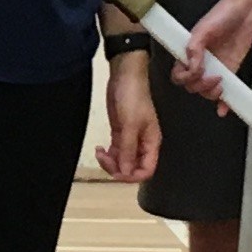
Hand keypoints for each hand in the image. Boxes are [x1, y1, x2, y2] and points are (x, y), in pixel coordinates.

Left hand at [95, 56, 159, 181]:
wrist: (125, 75)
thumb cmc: (132, 98)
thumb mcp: (130, 124)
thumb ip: (128, 150)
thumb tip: (126, 173)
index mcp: (151, 143)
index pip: (146, 170)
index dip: (132, 176)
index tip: (116, 172)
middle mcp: (143, 144)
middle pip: (133, 168)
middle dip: (118, 168)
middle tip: (103, 158)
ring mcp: (131, 139)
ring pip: (122, 161)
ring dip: (110, 162)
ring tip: (100, 152)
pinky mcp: (120, 133)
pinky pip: (115, 151)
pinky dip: (107, 154)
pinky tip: (99, 149)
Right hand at [177, 0, 251, 100]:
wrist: (245, 10)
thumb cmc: (222, 13)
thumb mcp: (204, 29)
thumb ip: (194, 47)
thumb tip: (192, 65)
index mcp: (190, 53)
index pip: (179, 75)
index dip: (186, 78)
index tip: (197, 71)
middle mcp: (201, 62)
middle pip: (192, 86)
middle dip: (201, 85)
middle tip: (214, 76)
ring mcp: (215, 68)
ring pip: (206, 92)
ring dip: (211, 93)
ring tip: (221, 84)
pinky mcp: (230, 71)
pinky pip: (225, 92)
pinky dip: (224, 103)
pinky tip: (225, 109)